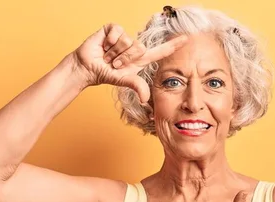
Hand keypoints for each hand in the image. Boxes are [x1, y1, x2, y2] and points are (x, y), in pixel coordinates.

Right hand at [71, 23, 187, 101]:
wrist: (88, 68)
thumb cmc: (106, 74)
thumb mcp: (124, 81)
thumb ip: (137, 86)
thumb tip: (145, 100)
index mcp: (141, 58)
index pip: (161, 51)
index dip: (174, 45)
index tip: (187, 38)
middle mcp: (134, 45)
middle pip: (141, 48)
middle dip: (125, 59)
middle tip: (115, 63)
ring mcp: (124, 36)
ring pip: (128, 42)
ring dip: (115, 52)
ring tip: (108, 55)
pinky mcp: (113, 29)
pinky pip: (117, 33)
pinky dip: (109, 42)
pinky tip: (104, 45)